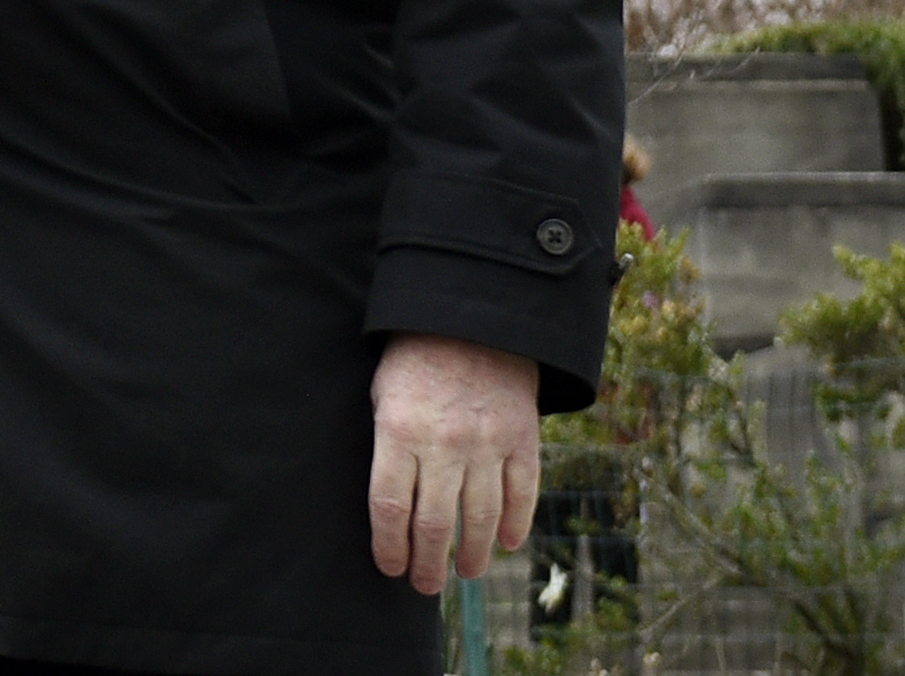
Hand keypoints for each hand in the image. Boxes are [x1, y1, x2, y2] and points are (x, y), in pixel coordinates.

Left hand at [365, 334, 541, 595]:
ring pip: (481, 519)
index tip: (390, 568)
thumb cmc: (415, 359)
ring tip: (464, 573)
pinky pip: (522, 495)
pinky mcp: (522, 439)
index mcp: (399, 431)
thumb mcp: (383, 394)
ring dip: (472, 555)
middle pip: (434, 525)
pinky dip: (515, 524)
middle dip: (427, 564)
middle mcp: (444, 444)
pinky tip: (506, 544)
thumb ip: (387, 447)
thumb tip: (390, 507)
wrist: (473, 317)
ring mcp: (487, 444)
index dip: (389, 546)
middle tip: (424, 586)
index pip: (390, 507)